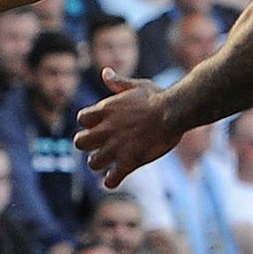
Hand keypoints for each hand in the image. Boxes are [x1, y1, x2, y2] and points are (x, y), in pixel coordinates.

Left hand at [74, 68, 180, 187]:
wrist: (173, 111)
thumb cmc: (157, 97)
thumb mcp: (136, 85)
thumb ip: (118, 83)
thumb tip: (106, 73)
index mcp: (104, 110)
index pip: (81, 119)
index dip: (89, 124)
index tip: (99, 126)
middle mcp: (105, 130)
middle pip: (79, 143)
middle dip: (88, 146)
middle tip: (100, 146)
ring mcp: (115, 148)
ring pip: (92, 163)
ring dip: (100, 163)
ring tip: (110, 162)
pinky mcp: (128, 162)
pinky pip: (110, 180)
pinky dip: (112, 181)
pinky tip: (118, 177)